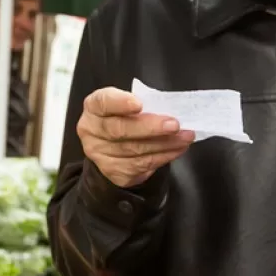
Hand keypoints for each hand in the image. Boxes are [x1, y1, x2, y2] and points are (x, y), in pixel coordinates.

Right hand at [77, 87, 193, 187]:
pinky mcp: (114, 172)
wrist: (114, 146)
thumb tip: (168, 110)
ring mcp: (100, 155)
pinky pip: (140, 166)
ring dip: (164, 144)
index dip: (120, 103)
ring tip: (185, 137)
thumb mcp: (127, 103)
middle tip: (174, 125)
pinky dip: (162, 157)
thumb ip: (141, 104)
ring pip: (134, 151)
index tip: (139, 104)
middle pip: (119, 130)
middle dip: (150, 128)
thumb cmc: (125, 117)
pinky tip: (176, 150)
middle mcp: (90, 131)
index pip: (103, 102)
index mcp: (94, 107)